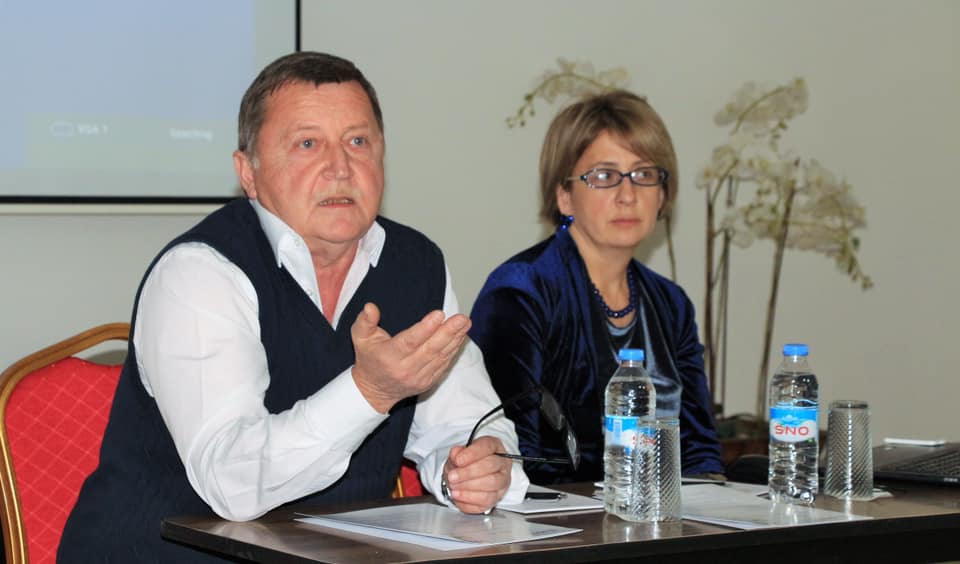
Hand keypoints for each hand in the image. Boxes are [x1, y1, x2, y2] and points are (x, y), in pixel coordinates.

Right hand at [351, 303, 470, 412]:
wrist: (374, 390)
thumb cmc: (369, 358)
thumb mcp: (360, 338)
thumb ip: (365, 321)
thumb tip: (370, 307)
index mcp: (388, 356)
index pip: (410, 342)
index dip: (425, 328)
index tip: (439, 314)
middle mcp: (405, 369)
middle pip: (431, 349)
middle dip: (448, 332)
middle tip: (461, 318)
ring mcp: (418, 377)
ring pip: (440, 357)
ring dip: (455, 339)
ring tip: (465, 323)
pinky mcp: (428, 382)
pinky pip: (444, 364)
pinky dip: (453, 350)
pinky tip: (460, 336)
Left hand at [443, 436, 512, 513]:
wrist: (466, 477)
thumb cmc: (466, 462)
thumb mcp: (458, 454)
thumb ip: (456, 453)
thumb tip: (455, 455)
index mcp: (494, 446)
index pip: (487, 446)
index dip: (472, 454)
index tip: (457, 460)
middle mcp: (502, 464)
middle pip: (490, 466)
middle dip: (469, 472)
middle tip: (452, 476)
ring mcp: (502, 483)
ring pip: (491, 485)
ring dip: (469, 488)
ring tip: (454, 488)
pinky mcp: (496, 499)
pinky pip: (486, 503)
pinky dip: (469, 501)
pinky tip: (458, 496)